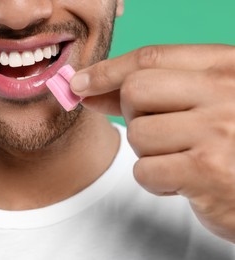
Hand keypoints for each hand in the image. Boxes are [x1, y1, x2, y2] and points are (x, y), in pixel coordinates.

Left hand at [71, 44, 234, 242]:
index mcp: (226, 66)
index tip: (80, 83)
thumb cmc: (228, 146)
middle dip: (133, 115)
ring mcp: (219, 130)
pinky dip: (155, 182)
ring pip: (138, 134)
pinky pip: (145, 170)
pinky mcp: (208, 172)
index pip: (150, 57)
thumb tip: (88, 90)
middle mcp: (226, 92)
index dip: (107, 70)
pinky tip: (182, 183)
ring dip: (148, 153)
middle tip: (160, 131)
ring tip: (180, 159)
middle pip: (135, 91)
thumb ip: (150, 92)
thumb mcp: (201, 104)